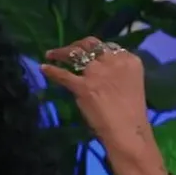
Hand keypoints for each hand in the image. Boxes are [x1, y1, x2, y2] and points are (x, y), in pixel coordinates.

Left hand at [41, 37, 154, 162]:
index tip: (87, 51)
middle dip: (77, 45)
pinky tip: (43, 68)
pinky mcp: (83, 86)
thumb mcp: (130, 83)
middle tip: (67, 50)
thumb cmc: (131, 113)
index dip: (95, 48)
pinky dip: (52, 71)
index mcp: (129, 60)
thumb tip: (100, 72)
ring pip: (75, 54)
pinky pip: (63, 75)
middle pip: (91, 44)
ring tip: (51, 54)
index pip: (109, 46)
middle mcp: (112, 61)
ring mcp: (96, 72)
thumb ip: (117, 73)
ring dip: (61, 52)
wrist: (127, 130)